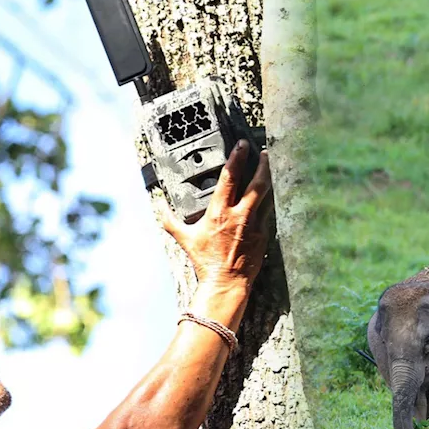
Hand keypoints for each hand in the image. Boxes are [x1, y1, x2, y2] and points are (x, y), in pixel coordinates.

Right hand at [161, 139, 271, 290]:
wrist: (226, 282)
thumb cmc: (205, 261)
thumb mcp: (184, 238)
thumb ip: (170, 220)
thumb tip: (158, 205)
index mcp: (220, 212)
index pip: (230, 178)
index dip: (237, 158)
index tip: (242, 145)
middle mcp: (240, 215)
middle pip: (257, 182)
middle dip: (262, 164)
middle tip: (263, 152)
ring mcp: (255, 224)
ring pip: (267, 195)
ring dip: (268, 179)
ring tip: (268, 167)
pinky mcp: (264, 234)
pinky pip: (269, 212)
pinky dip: (268, 201)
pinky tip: (269, 194)